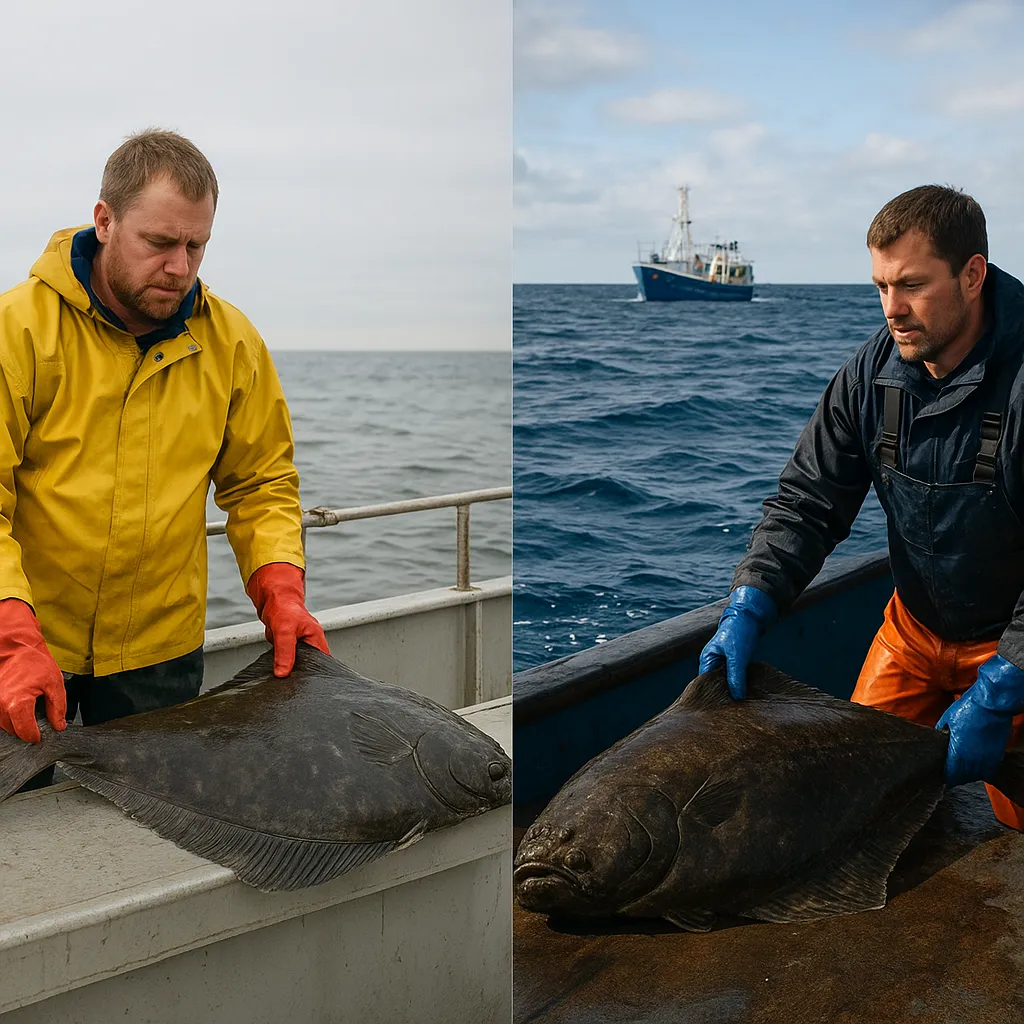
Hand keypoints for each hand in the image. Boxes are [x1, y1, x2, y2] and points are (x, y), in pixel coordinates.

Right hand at [0, 598, 66, 742]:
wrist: (14, 648)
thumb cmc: (34, 663)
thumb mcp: (54, 683)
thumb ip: (58, 707)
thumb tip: (59, 725)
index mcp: (18, 702)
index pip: (25, 731)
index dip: (35, 736)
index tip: (41, 736)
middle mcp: (1, 705)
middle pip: (13, 730)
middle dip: (26, 730)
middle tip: (38, 725)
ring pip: (4, 725)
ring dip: (16, 724)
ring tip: (29, 713)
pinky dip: (8, 716)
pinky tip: (18, 709)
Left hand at [246, 562, 329, 676]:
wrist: (271, 599)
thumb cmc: (284, 608)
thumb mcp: (284, 631)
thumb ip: (285, 652)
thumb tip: (283, 672)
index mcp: (316, 639)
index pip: (324, 663)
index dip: (317, 674)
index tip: (306, 684)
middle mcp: (310, 643)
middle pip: (310, 666)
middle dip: (301, 674)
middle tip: (291, 681)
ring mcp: (299, 646)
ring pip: (296, 665)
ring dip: (289, 669)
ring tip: (283, 673)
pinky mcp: (287, 648)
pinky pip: (285, 661)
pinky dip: (280, 663)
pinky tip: (276, 665)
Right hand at [697, 586, 777, 699]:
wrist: (751, 617)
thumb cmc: (739, 632)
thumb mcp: (737, 656)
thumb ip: (736, 676)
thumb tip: (737, 697)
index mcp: (707, 659)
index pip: (704, 684)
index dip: (711, 696)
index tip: (720, 710)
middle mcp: (713, 662)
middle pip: (715, 684)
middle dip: (723, 695)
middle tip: (732, 711)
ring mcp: (724, 662)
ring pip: (726, 681)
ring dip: (733, 690)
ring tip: (740, 704)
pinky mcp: (735, 662)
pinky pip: (735, 677)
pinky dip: (739, 684)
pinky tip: (747, 693)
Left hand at [936, 654, 1023, 786]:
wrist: (991, 704)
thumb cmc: (968, 708)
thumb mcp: (947, 718)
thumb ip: (941, 729)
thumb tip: (937, 735)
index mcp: (958, 751)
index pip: (951, 773)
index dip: (946, 777)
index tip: (942, 777)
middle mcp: (973, 758)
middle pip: (964, 777)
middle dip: (956, 778)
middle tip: (951, 776)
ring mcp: (986, 757)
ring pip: (977, 775)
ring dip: (969, 776)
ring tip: (962, 774)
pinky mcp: (997, 753)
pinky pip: (989, 769)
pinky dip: (983, 771)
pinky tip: (977, 768)